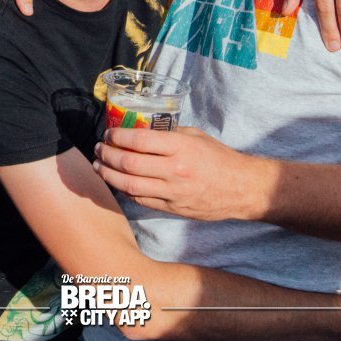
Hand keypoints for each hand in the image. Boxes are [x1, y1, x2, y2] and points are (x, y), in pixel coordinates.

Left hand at [93, 126, 259, 221]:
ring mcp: (173, 192)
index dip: (118, 136)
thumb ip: (168, 135)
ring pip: (130, 185)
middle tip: (99, 148)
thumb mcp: (196, 136)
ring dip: (109, 175)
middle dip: (108, 155)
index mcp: (181, 147)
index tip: (109, 133)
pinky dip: (125, 191)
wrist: (241, 188)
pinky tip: (117, 182)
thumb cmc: (219, 158)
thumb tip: (140, 131)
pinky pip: (141, 200)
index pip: (139, 140)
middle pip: (129, 163)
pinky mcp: (172, 208)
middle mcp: (175, 170)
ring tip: (100, 166)